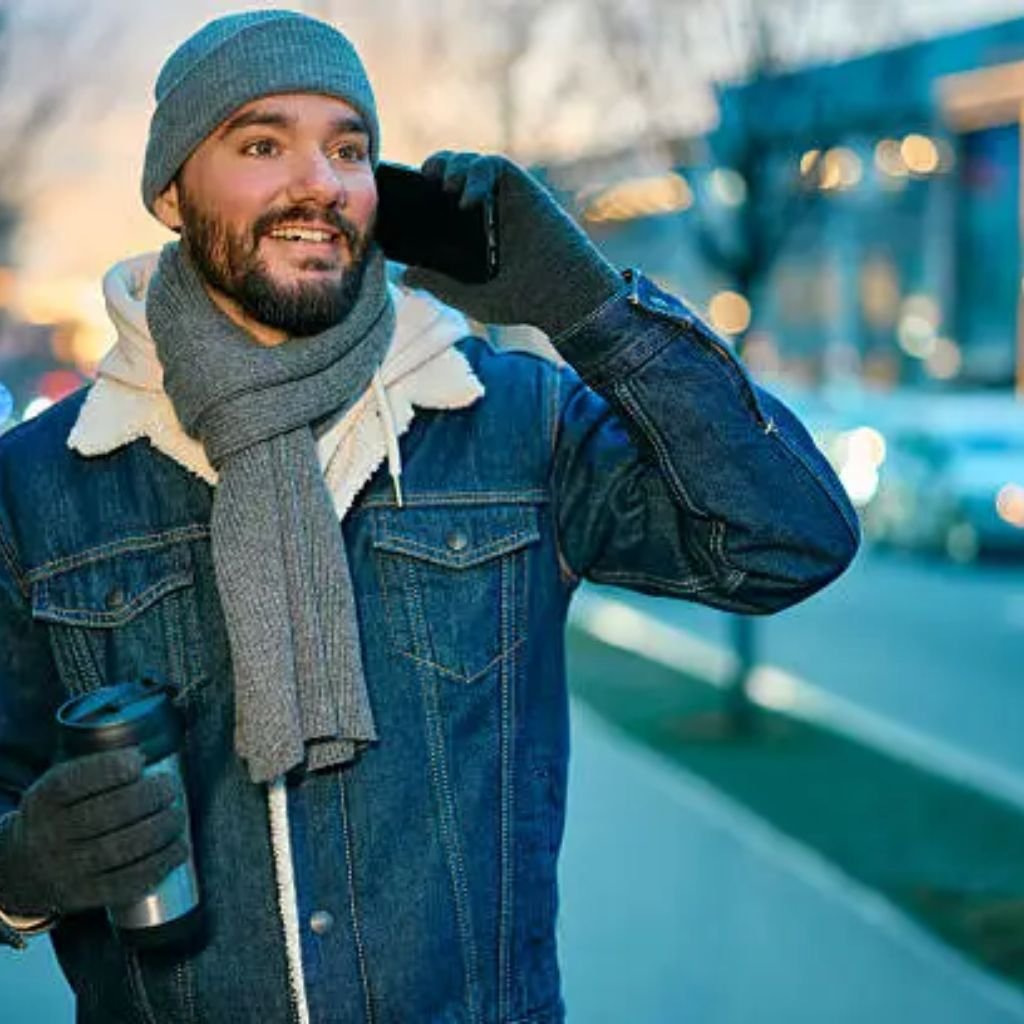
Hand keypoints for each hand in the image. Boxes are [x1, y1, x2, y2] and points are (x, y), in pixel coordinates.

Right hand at [0, 748, 188, 916]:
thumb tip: (149, 756)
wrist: (25, 869)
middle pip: (105, 814)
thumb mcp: (62, 785)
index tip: (139, 761)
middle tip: (170, 786)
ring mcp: (68, 869)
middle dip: (150, 796)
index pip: (74, 783)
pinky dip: (161, 863)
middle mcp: (50, 836)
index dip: (112, 769)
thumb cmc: (62, 814)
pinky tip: (178, 848)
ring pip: (120, 849)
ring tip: (178, 815)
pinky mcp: (86, 896)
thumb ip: (98, 768)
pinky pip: (128, 882)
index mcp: (44, 800)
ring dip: (161, 829)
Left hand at [403, 151, 624, 340]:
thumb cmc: (523, 301)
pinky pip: (493, 166)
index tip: (404, 200)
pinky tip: (468, 199)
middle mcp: (488, 213)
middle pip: (453, 175)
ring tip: (443, 186)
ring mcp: (505, 200)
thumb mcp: (470, 296)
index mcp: (474, 234)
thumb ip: (438, 285)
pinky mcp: (523, 189)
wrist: (562, 296)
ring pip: (471, 163)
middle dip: (434, 169)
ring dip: (452, 165)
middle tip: (423, 184)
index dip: (421, 194)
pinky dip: (476, 174)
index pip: (441, 203)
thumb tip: (403, 276)